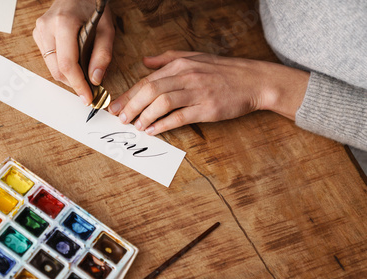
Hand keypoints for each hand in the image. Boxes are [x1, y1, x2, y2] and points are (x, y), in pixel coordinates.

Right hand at [33, 0, 114, 105]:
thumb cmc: (93, 6)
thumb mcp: (106, 28)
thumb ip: (102, 55)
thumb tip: (95, 80)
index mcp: (64, 23)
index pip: (68, 64)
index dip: (78, 85)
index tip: (88, 98)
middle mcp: (46, 27)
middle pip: (57, 70)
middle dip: (74, 83)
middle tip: (90, 89)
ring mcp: (39, 30)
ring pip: (51, 67)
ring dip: (68, 76)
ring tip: (84, 76)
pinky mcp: (38, 34)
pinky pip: (48, 60)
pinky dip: (62, 66)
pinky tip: (74, 63)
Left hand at [108, 51, 309, 134]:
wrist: (254, 80)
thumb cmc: (223, 70)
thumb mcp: (195, 56)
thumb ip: (167, 58)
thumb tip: (144, 61)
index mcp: (180, 64)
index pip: (147, 80)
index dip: (129, 94)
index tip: (115, 106)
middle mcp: (186, 76)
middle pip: (150, 91)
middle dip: (131, 105)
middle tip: (120, 118)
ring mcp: (197, 92)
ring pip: (162, 103)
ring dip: (144, 116)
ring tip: (135, 125)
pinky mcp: (207, 109)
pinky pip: (180, 117)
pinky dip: (163, 125)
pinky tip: (153, 131)